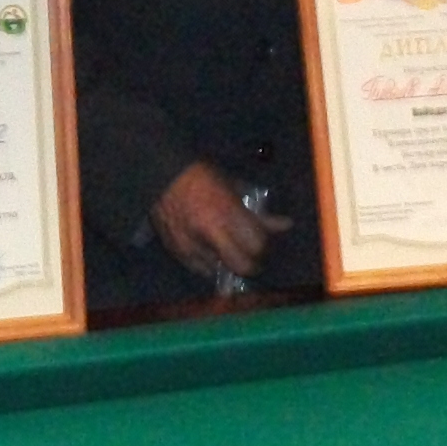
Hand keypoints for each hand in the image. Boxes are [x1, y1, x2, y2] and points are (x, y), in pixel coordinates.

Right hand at [152, 162, 277, 279]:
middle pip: (242, 266)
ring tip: (225, 249)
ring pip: (220, 270)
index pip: (257, 245)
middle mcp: (212, 233)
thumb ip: (258, 213)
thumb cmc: (202, 176)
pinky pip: (199, 269)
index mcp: (228, 212)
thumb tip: (286, 225)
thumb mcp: (234, 189)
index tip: (261, 242)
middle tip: (250, 257)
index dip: (262, 246)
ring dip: (226, 262)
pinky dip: (208, 264)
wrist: (161, 175)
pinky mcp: (177, 251)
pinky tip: (209, 252)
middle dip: (250, 264)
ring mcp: (193, 245)